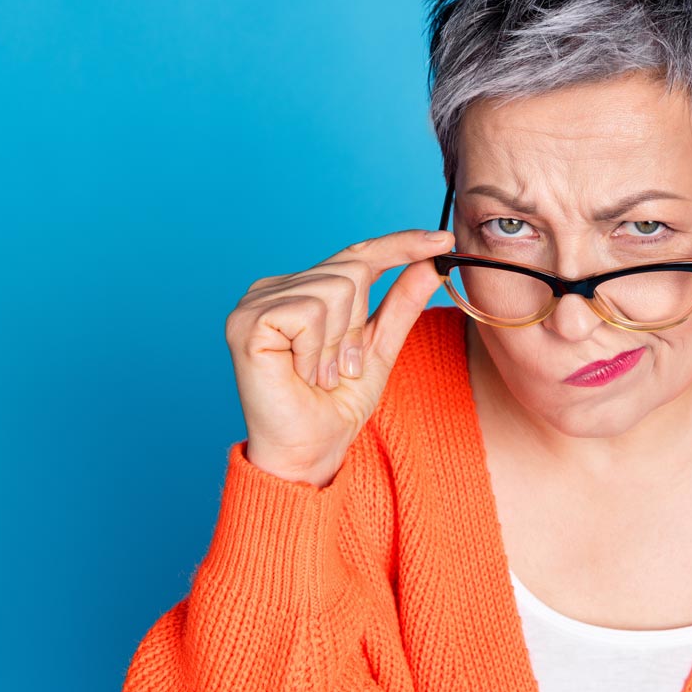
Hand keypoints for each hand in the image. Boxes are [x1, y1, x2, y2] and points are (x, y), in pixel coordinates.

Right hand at [225, 229, 454, 485]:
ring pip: (335, 289)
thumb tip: (430, 262)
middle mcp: (276, 287)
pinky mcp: (247, 321)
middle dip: (358, 327)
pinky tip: (300, 373)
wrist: (309, 452)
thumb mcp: (378, 348)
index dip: (401, 244)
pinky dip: (316, 351)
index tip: (444, 239)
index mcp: (303, 289)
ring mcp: (256, 301)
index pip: (357, 254)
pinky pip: (309, 313)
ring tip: (318, 375)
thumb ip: (400, 304)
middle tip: (338, 369)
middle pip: (352, 272)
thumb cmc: (335, 406)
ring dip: (338, 344)